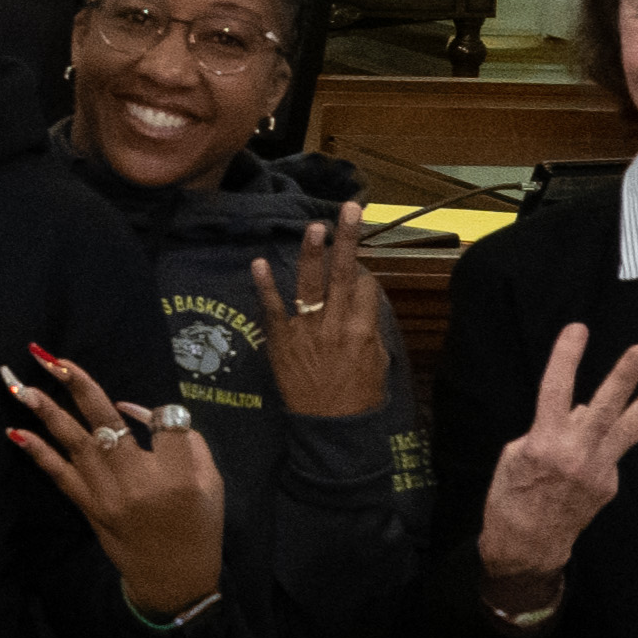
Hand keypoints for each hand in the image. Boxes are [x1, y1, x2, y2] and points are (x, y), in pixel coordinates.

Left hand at [0, 344, 227, 616]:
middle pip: (106, 423)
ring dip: (46, 413)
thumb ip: (183, 439)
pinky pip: (59, 476)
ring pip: (75, 445)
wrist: (175, 577)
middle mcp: (139, 482)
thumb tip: (131, 409)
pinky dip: (37, 452)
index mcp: (180, 473)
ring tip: (21, 386)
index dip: (155, 413)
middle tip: (48, 358)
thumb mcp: (211, 480)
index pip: (164, 421)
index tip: (148, 415)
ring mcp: (108, 496)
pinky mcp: (89, 508)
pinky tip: (15, 432)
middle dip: (76, 386)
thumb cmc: (197, 522)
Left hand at [255, 207, 390, 419]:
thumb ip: (370, 330)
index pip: (367, 286)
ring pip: (310, 285)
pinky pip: (273, 309)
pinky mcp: (281, 342)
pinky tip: (259, 262)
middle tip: (351, 207)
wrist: (331, 430)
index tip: (358, 270)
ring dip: (311, 253)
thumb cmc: (359, 398)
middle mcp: (337, 325)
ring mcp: (307, 332)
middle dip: (348, 238)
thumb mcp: (378, 362)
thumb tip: (363, 306)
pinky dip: (265, 286)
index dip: (364, 273)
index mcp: (365, 330)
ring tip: (314, 226)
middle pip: (345, 274)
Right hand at [473, 321, 637, 603]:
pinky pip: (611, 453)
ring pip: (630, 427)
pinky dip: (604, 443)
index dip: (567, 357)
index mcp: (543, 443)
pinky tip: (589, 449)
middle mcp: (576, 454)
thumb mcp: (514, 457)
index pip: (555, 390)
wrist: (526, 547)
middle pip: (605, 408)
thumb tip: (579, 411)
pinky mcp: (610, 485)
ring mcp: (599, 470)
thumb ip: (548, 430)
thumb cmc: (509, 499)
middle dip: (625, 377)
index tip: (578, 329)